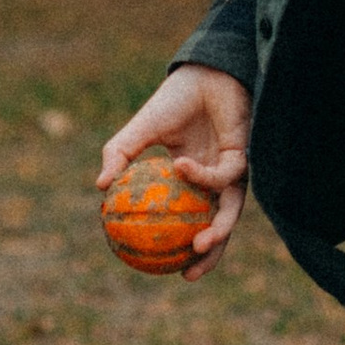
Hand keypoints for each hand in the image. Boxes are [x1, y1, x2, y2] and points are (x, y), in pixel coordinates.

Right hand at [98, 67, 251, 277]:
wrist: (202, 72)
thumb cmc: (173, 101)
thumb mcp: (140, 132)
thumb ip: (120, 156)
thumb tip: (100, 186)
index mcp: (194, 180)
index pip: (194, 222)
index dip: (185, 249)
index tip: (169, 271)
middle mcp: (216, 179)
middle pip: (218, 227)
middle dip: (209, 255)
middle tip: (190, 273)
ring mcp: (232, 168)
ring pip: (231, 210)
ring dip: (218, 230)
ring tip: (199, 242)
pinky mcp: (245, 153)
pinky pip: (224, 175)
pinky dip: (201, 175)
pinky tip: (179, 165)